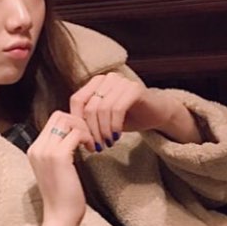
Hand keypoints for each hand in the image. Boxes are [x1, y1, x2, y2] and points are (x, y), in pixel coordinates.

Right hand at [27, 112, 93, 225]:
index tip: (84, 139)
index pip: (53, 120)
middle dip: (79, 122)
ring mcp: (46, 151)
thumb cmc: (63, 197)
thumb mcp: (57, 169)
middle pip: (59, 115)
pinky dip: (87, 137)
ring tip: (91, 144)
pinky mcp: (59, 157)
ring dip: (84, 128)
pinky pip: (76, 133)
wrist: (60, 217)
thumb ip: (60, 151)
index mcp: (35, 149)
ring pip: (67, 120)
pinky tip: (92, 150)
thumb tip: (74, 136)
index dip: (72, 124)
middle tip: (90, 139)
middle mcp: (37, 147)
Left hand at [70, 72, 202, 145]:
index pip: (77, 100)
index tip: (84, 140)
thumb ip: (88, 119)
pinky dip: (114, 126)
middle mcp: (107, 78)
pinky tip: (116, 137)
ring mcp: (121, 81)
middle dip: (91, 131)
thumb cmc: (128, 117)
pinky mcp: (134, 89)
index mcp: (96, 82)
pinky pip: (117, 109)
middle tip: (96, 147)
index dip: (78, 122)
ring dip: (103, 131)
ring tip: (107, 143)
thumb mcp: (103, 119)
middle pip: (89, 106)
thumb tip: (70, 131)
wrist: (156, 114)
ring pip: (102, 109)